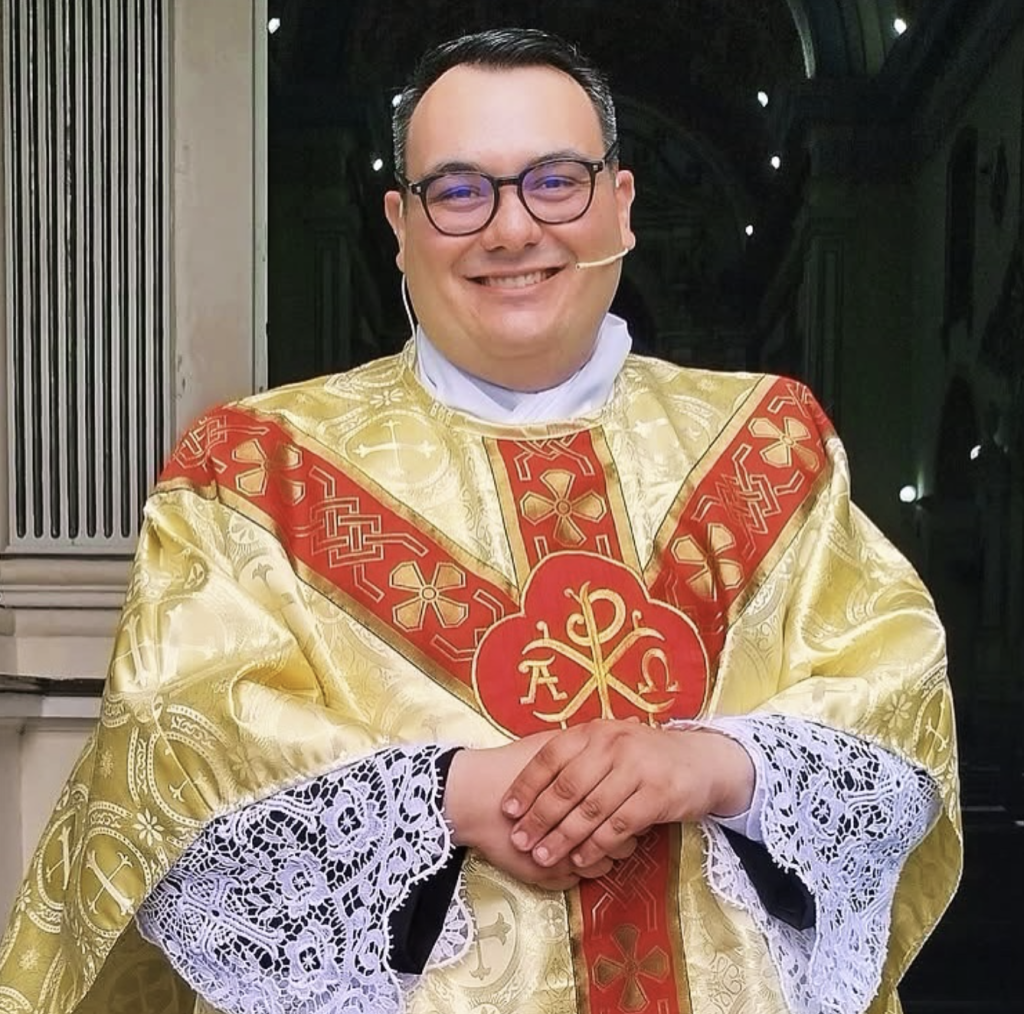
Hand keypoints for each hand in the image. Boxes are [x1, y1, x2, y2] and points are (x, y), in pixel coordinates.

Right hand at [444, 734, 622, 889]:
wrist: (472, 797)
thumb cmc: (513, 767)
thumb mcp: (552, 747)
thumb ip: (589, 743)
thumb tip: (627, 725)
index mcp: (583, 795)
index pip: (626, 806)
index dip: (629, 800)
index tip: (626, 793)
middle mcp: (580, 830)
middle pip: (623, 838)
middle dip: (623, 828)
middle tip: (618, 815)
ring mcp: (568, 856)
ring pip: (605, 861)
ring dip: (606, 850)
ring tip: (598, 834)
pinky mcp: (551, 877)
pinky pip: (583, 876)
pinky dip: (586, 864)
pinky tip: (579, 849)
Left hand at [500, 720, 754, 868]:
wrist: (701, 760)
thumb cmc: (645, 756)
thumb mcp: (610, 744)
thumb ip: (578, 757)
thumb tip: (531, 786)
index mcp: (595, 731)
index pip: (551, 756)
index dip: (527, 784)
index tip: (507, 810)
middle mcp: (613, 744)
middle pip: (567, 785)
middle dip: (540, 817)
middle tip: (520, 841)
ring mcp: (637, 768)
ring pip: (590, 808)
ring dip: (563, 836)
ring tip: (543, 856)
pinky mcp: (658, 794)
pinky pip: (619, 824)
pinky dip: (597, 844)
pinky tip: (581, 859)